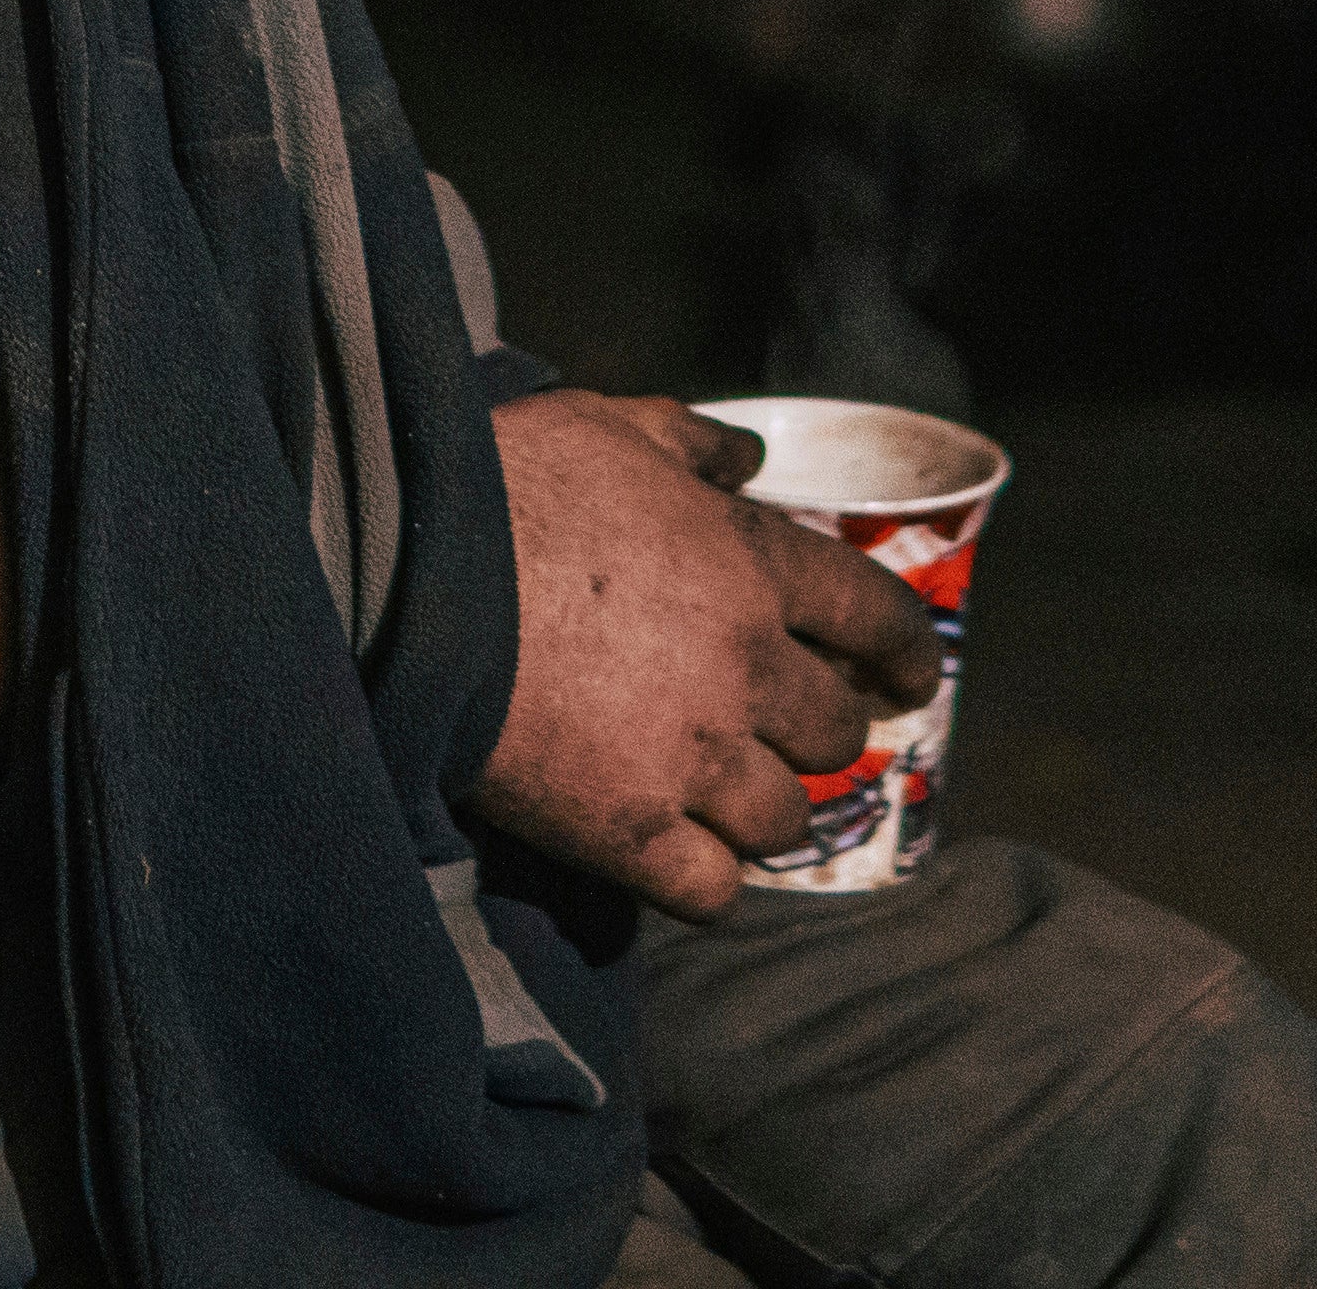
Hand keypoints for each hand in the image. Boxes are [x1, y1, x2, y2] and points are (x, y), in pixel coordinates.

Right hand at [469, 390, 949, 920]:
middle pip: (836, 733)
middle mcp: (746, 668)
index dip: (907, 653)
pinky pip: (713, 890)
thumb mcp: (607, 426)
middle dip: (821, 734)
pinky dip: (710, 880)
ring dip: (767, 811)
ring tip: (732, 802)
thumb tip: (750, 458)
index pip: (880, 618)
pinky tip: (685, 859)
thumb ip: (692, 443)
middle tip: (789, 734)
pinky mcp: (628, 833)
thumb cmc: (506, 485)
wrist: (407, 577)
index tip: (909, 678)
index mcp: (754, 564)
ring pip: (786, 820)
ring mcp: (692, 759)